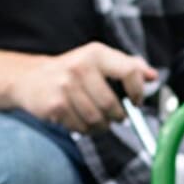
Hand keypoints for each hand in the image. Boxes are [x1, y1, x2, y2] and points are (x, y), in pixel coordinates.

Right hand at [9, 42, 160, 131]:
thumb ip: (127, 66)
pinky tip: (80, 119)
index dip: (138, 91)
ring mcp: (65, 86)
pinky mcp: (55, 105)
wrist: (31, 78)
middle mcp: (80, 67)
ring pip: (97, 120)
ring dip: (101, 126)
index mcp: (96, 53)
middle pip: (112, 105)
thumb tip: (153, 76)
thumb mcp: (99, 60)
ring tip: (98, 120)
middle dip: (117, 116)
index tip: (136, 101)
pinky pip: (81, 127)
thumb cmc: (72, 71)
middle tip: (115, 116)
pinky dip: (85, 129)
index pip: (129, 72)